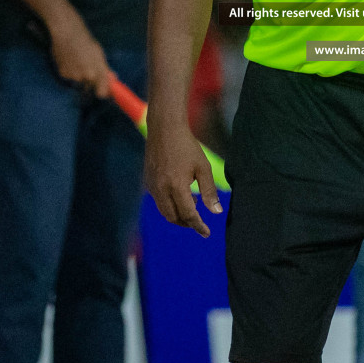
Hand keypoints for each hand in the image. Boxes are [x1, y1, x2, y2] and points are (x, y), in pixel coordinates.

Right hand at [49, 17, 115, 99]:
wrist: (67, 34)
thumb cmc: (86, 42)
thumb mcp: (99, 54)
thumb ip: (105, 69)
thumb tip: (113, 78)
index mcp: (98, 72)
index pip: (102, 93)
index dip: (104, 93)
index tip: (105, 92)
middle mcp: (86, 77)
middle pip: (90, 90)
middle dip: (91, 86)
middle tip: (90, 74)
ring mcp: (73, 76)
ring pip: (79, 84)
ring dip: (81, 79)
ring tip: (80, 63)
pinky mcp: (63, 74)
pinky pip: (69, 79)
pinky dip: (71, 74)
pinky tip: (71, 62)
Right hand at [144, 118, 221, 237]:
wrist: (165, 129)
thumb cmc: (187, 146)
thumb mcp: (203, 167)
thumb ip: (209, 191)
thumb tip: (216, 212)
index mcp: (177, 187)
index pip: (188, 215)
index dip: (198, 226)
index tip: (206, 233)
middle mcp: (161, 190)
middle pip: (173, 217)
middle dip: (186, 223)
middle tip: (198, 222)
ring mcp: (152, 186)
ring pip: (164, 211)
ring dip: (177, 215)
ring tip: (192, 208)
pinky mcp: (147, 181)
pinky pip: (158, 201)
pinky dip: (169, 205)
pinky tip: (179, 196)